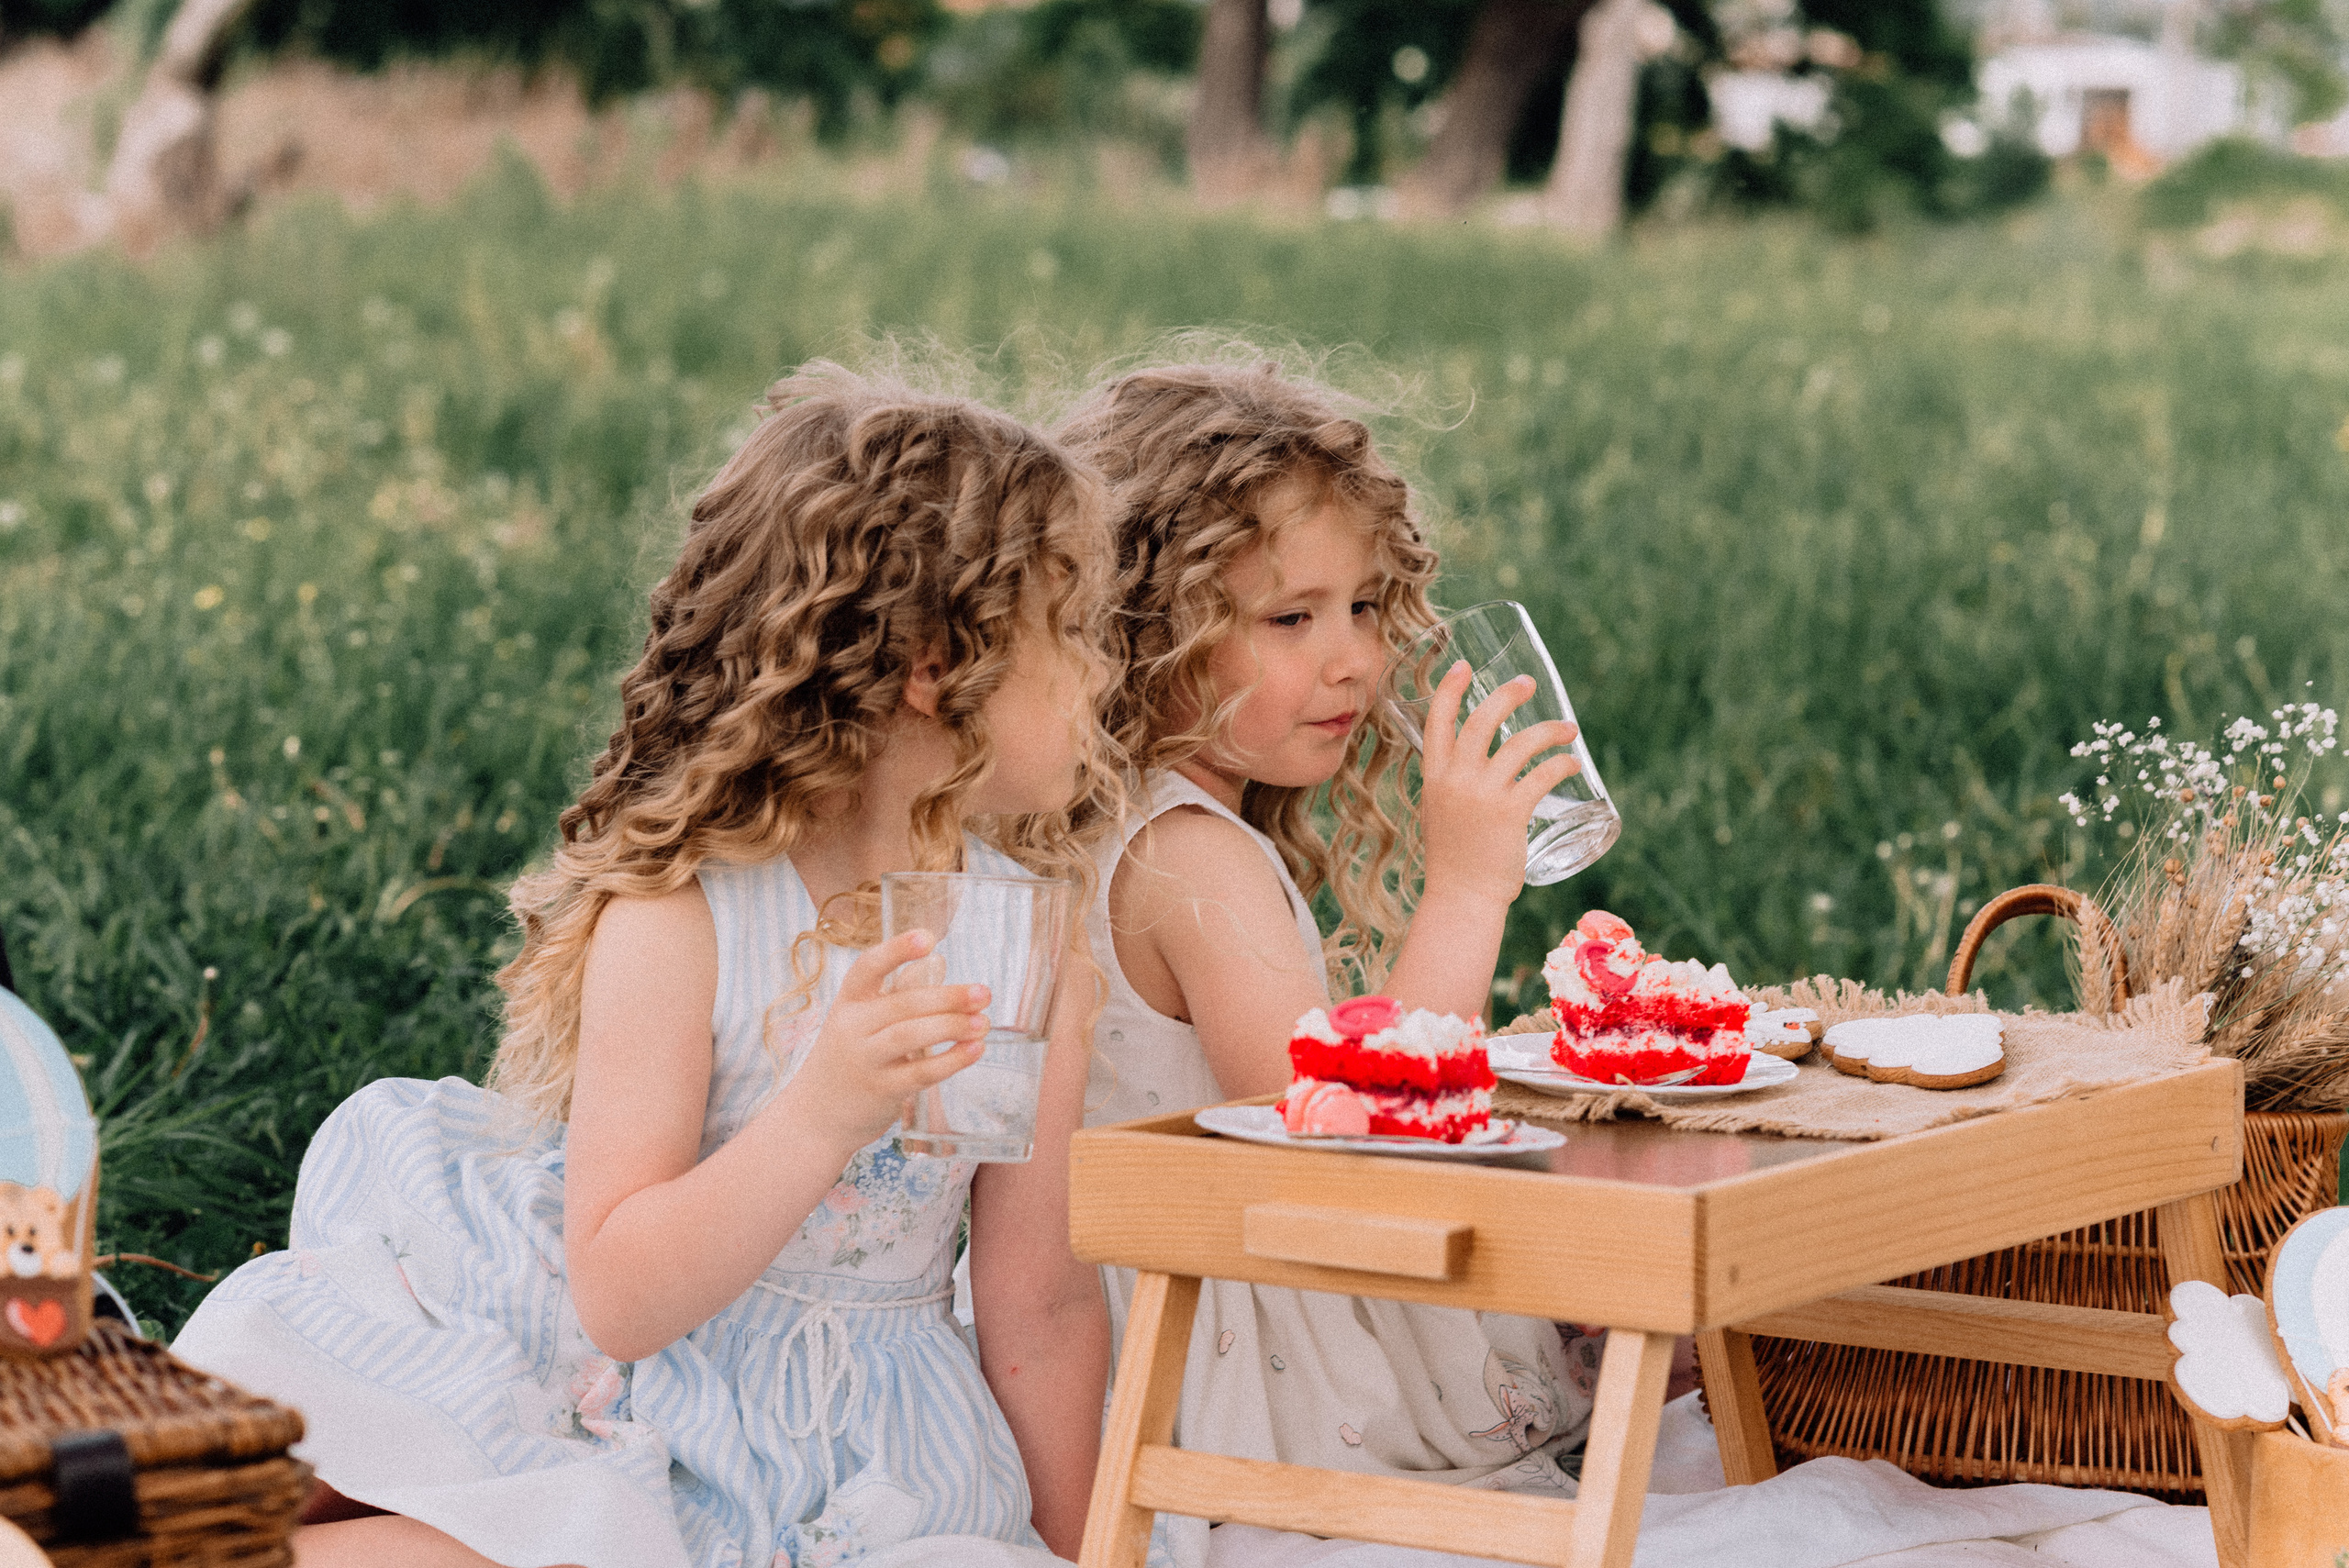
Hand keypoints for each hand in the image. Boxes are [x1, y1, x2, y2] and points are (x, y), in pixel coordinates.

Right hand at [775, 928, 988, 1153]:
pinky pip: (921, 1072)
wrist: (815, 1116)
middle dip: (948, 997)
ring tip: (984, 1023)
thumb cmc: (849, 1059)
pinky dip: (952, 1060)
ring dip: (953, 1026)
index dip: (897, 950)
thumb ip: (895, 999)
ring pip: (912, 1035)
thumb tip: (940, 969)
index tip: (928, 937)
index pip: (868, 967)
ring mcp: (865, 1061)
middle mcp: (852, 1028)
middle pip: (903, 1004)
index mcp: (848, 1002)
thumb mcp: (859, 1023)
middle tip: (983, 993)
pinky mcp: (881, 1091)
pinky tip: (974, 1050)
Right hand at [1416, 660, 1582, 906]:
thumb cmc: (1454, 859)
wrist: (1461, 897)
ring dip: (1549, 730)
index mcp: (1434, 777)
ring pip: (1520, 744)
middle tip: (1528, 684)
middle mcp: (1455, 780)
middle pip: (1481, 721)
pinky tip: (1572, 764)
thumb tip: (1474, 766)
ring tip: (1568, 728)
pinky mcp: (1510, 812)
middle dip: (1507, 695)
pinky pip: (1542, 775)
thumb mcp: (1439, 812)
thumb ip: (1451, 786)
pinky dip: (1561, 765)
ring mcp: (1482, 795)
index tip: (1462, 665)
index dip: (1449, 689)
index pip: (1437, 721)